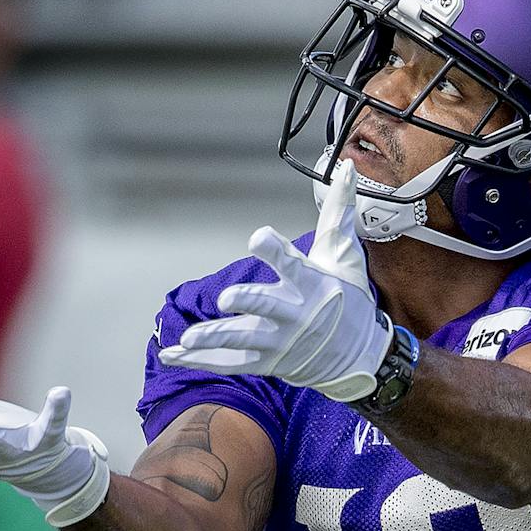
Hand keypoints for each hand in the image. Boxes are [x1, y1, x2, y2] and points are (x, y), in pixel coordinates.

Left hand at [158, 159, 392, 402]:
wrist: (359, 359)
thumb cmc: (347, 300)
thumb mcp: (344, 256)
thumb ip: (337, 213)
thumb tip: (344, 167)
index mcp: (311, 284)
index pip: (292, 264)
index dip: (275, 250)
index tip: (258, 236)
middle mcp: (293, 314)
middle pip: (266, 306)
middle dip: (247, 302)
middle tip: (225, 299)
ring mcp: (277, 342)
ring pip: (241, 340)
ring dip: (214, 338)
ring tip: (189, 337)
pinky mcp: (265, 362)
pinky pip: (229, 363)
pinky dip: (200, 361)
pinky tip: (171, 354)